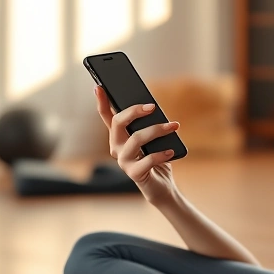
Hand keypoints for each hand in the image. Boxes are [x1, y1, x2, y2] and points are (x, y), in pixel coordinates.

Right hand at [95, 86, 179, 205]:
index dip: (102, 102)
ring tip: (174, 126)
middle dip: (135, 111)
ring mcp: (124, 161)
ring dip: (157, 130)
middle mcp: (117, 147)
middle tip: (153, 106)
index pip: (107, 117)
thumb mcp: (154, 137)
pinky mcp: (134, 173)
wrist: (162, 186)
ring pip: (136, 139)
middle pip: (118, 123)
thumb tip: (152, 108)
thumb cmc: (158, 157)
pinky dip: (161, 154)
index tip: (100, 87)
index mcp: (120, 136)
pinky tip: (170, 151)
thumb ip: (149, 124)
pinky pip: (147, 160)